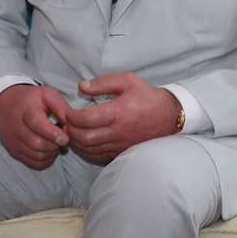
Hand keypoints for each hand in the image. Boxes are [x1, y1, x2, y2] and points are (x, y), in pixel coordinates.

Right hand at [0, 84, 71, 169]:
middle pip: (37, 144)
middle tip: (62, 139)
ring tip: (55, 143)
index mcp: (26, 111)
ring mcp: (13, 141)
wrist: (4, 104)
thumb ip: (61, 108)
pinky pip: (33, 163)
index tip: (65, 138)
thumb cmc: (30, 100)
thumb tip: (73, 125)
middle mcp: (16, 127)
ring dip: (51, 153)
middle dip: (55, 145)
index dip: (53, 134)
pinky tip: (48, 150)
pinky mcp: (13, 151)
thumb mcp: (47, 95)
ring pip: (36, 155)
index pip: (38, 125)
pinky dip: (45, 160)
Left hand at [65, 72, 181, 162]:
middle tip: (65, 123)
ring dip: (76, 141)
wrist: (171, 116)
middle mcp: (119, 131)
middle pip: (85, 137)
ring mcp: (121, 144)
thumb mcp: (128, 81)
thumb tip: (81, 86)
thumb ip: (103, 82)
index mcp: (119, 112)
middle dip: (70, 130)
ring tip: (71, 131)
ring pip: (90, 149)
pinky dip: (86, 150)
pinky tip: (83, 141)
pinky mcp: (123, 151)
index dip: (71, 116)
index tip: (67, 111)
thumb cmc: (148, 97)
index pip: (87, 118)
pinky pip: (100, 155)